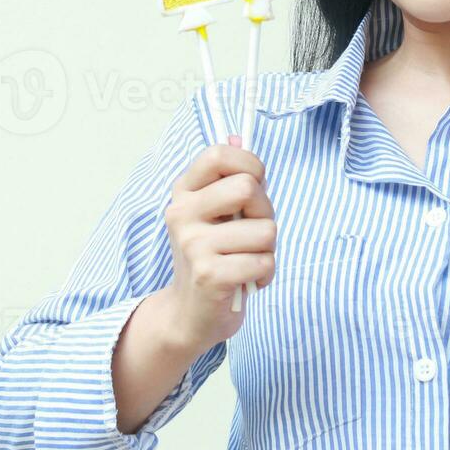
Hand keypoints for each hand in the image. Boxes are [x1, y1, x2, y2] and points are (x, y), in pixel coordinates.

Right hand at [161, 143, 275, 354]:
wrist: (190, 314)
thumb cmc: (214, 258)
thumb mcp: (216, 214)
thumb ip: (229, 178)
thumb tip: (238, 134)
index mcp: (184, 192)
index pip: (220, 154)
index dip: (250, 165)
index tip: (253, 188)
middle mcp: (181, 213)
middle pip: (248, 187)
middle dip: (265, 212)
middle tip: (252, 234)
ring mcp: (192, 244)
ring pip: (265, 230)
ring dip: (267, 250)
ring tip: (246, 261)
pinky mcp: (208, 275)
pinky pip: (264, 261)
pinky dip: (265, 274)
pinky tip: (245, 281)